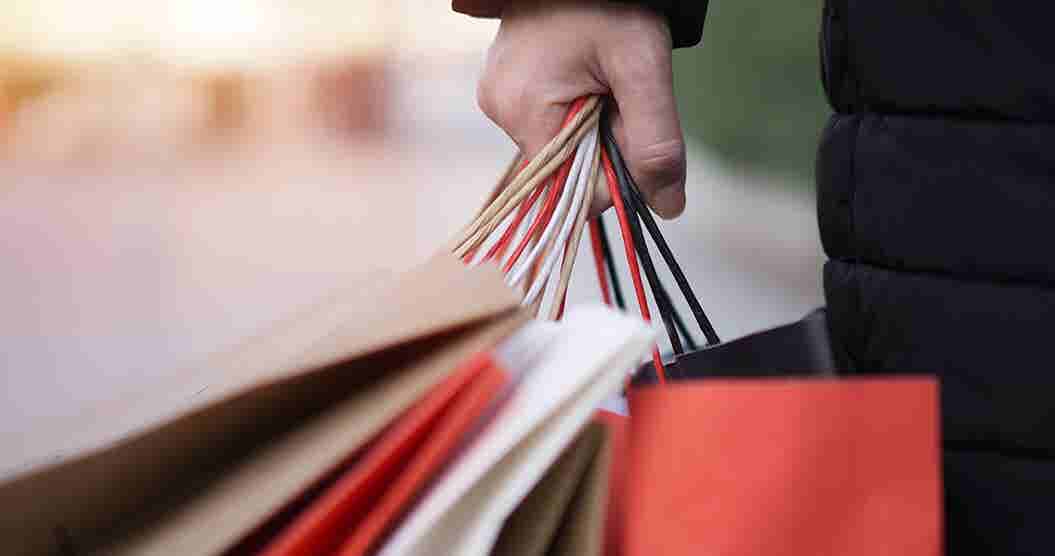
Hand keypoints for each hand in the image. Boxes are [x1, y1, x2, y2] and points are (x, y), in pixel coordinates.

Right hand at [477, 0, 686, 217]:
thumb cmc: (610, 3)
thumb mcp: (642, 69)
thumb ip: (656, 142)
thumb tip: (667, 208)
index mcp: (522, 113)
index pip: (571, 188)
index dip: (611, 167)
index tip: (626, 121)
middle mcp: (500, 112)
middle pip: (566, 167)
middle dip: (602, 141)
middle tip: (617, 89)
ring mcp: (498, 98)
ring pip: (560, 146)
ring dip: (590, 124)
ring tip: (599, 73)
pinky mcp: (504, 87)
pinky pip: (548, 121)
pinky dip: (575, 109)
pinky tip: (583, 73)